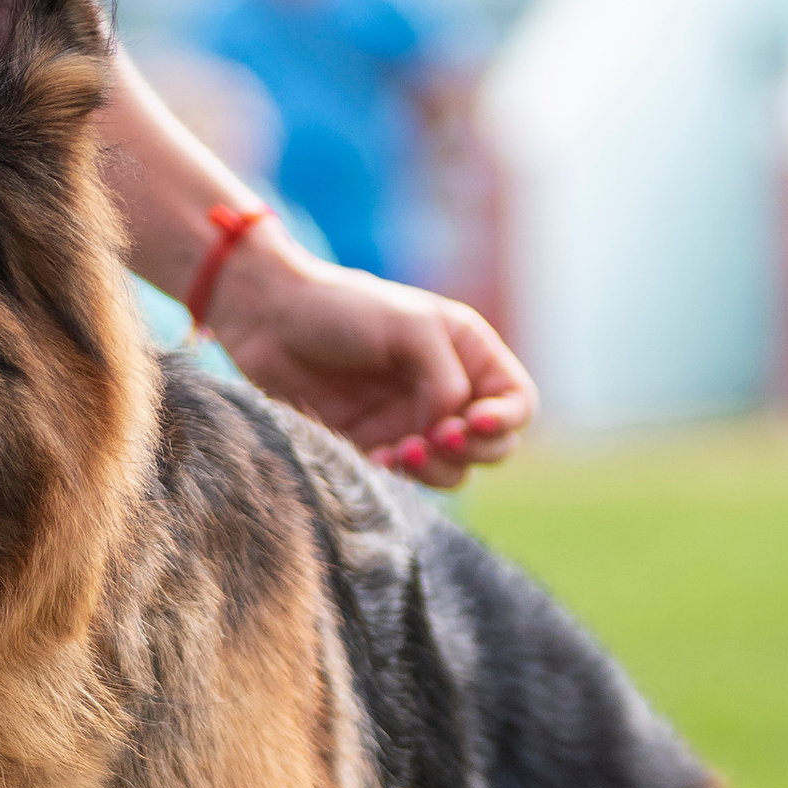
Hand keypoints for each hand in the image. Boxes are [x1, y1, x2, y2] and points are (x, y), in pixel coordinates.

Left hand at [206, 224, 534, 483]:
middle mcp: (447, 392)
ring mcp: (412, 423)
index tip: (472, 422)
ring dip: (436, 469)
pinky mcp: (376, 448)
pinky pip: (406, 480)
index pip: (517, 401)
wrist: (270, 321)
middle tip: (434, 438)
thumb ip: (445, 375)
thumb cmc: (342, 308)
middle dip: (472, 449)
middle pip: (495, 445)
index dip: (506, 419)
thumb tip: (453, 425)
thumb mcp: (408, 325)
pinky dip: (399, 477)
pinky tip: (376, 457)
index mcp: (467, 353)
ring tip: (401, 450)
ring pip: (454, 470)